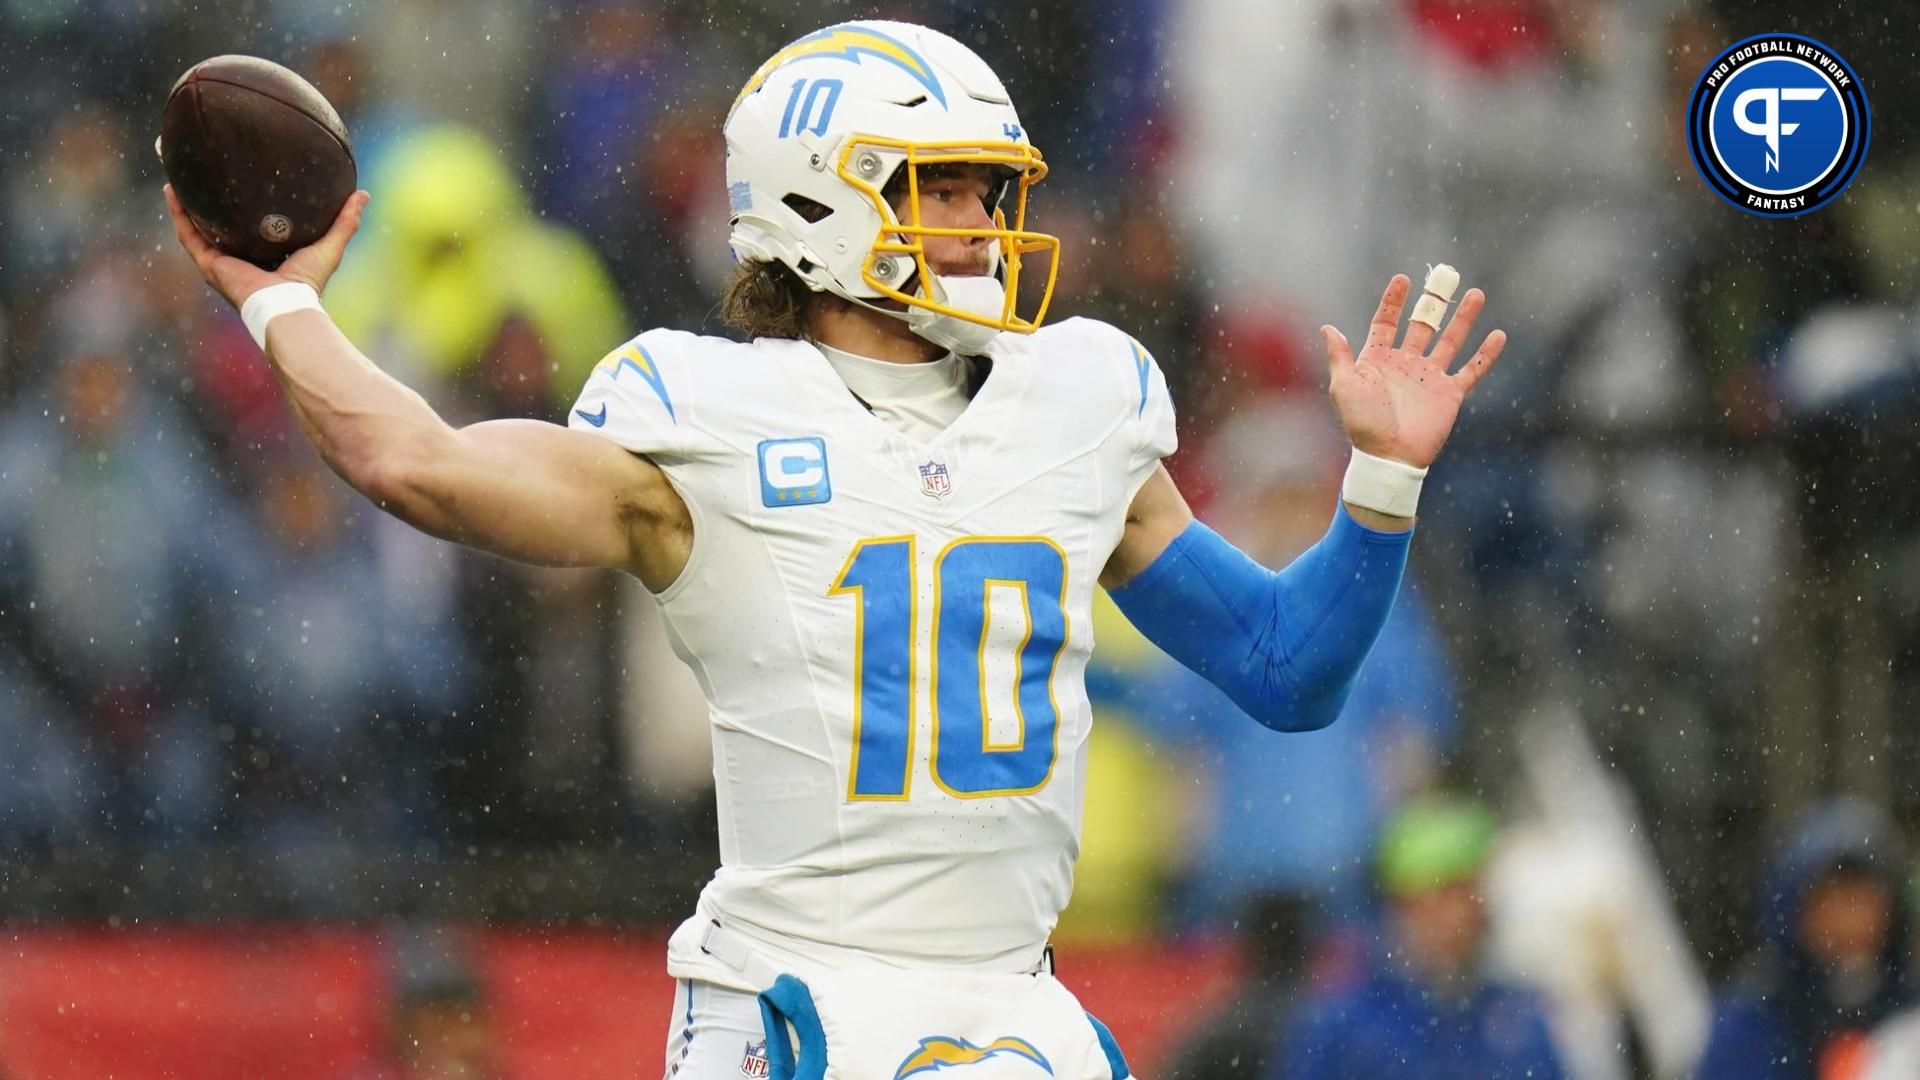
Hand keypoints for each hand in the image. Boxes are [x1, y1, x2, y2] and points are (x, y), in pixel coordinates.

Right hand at [164, 184, 369, 308]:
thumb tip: (362, 194)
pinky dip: (178, 213)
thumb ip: (345, 221)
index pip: (250, 226)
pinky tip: (171, 189)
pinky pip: (188, 234)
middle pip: (220, 224)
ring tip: (179, 173)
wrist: (286, 304)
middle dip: (210, 201)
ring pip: (197, 226)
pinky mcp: (209, 264)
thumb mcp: (328, 244)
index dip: (245, 205)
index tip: (242, 179)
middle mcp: (239, 258)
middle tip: (204, 170)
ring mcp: (221, 261)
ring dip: (187, 202)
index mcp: (263, 255)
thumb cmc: (308, 282)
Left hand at [1321, 273, 1506, 468]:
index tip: (1402, 279)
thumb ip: (1339, 356)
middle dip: (1434, 301)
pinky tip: (1499, 335)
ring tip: (1476, 294)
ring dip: (1463, 318)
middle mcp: (1406, 364)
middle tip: (1446, 275)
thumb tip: (1327, 328)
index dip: (1393, 301)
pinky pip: (1471, 370)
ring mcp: (1429, 377)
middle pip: (1423, 324)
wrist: (1389, 457)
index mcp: (1379, 360)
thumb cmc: (1363, 424)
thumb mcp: (1345, 386)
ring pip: (1450, 340)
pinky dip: (1485, 354)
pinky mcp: (1449, 394)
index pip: (1386, 322)